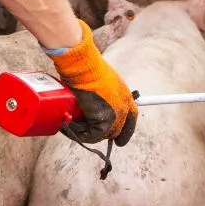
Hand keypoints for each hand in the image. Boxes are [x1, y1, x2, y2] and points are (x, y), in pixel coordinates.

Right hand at [49, 20, 136, 144]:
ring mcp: (116, 115)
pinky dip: (81, 133)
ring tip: (74, 124)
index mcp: (126, 97)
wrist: (84, 67)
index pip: (132, 118)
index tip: (120, 139)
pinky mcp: (104, 122)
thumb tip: (90, 100)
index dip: (125, 129)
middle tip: (86, 129)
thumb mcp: (100, 80)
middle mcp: (124, 107)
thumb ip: (102, 92)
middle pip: (117, 130)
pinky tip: (72, 126)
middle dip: (103, 132)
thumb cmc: (88, 68)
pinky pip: (93, 135)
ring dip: (89, 132)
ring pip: (104, 134)